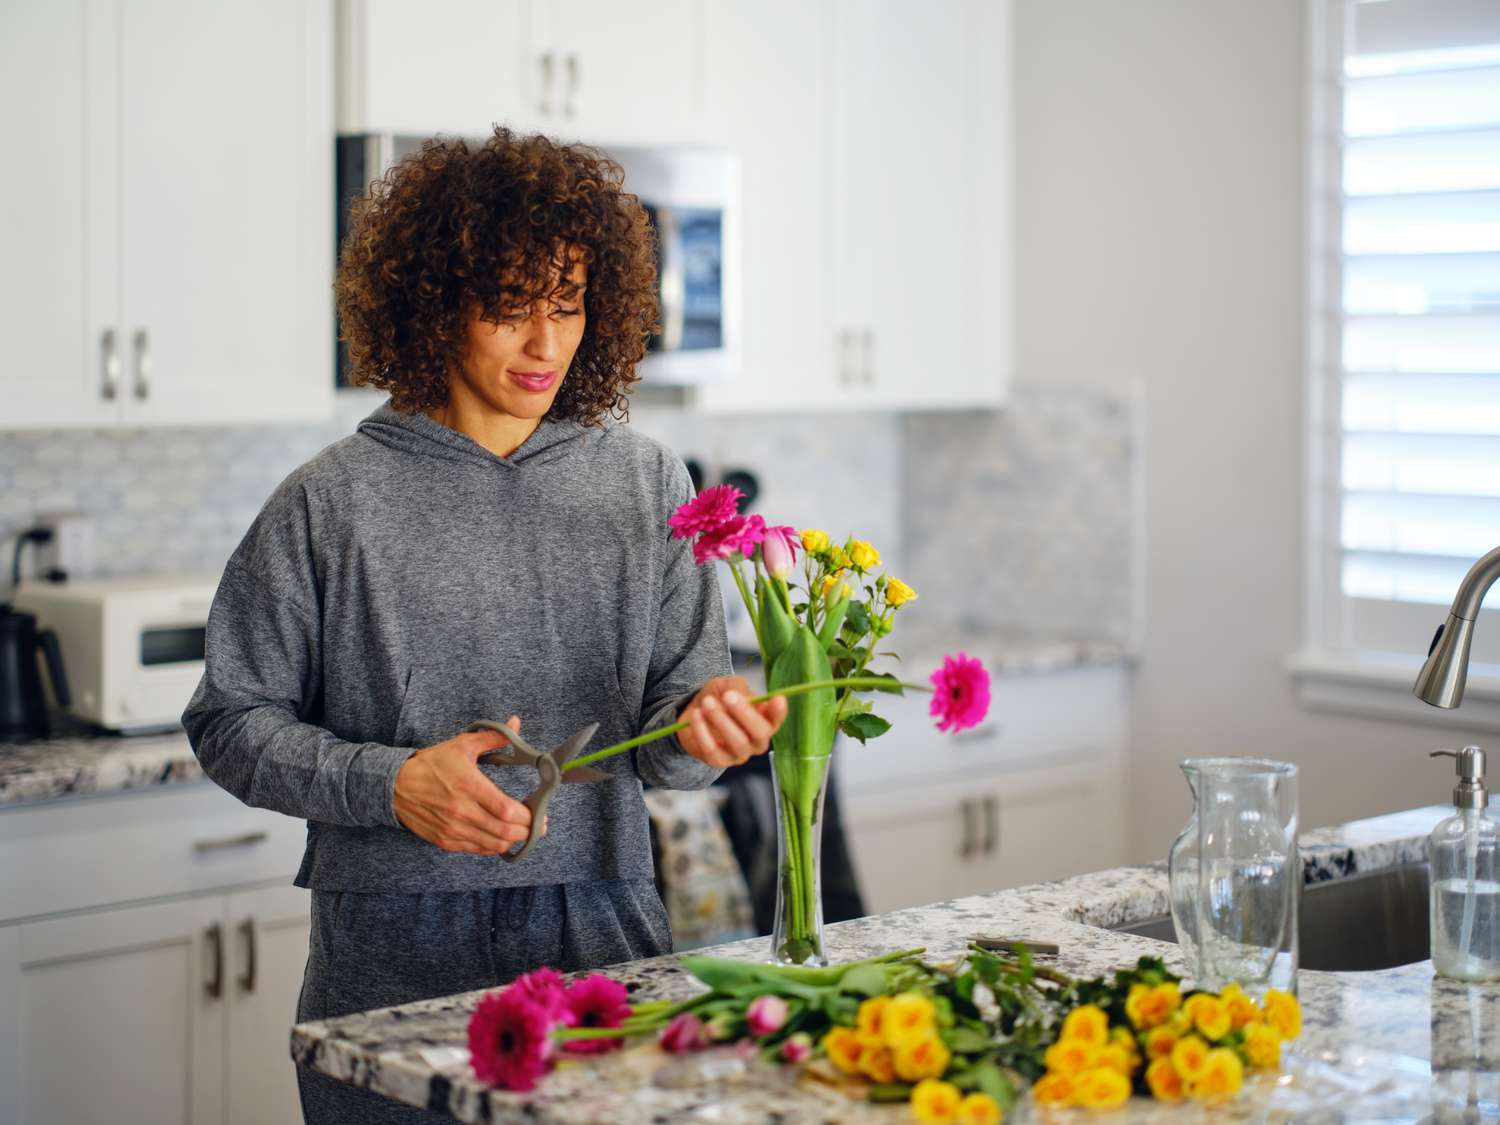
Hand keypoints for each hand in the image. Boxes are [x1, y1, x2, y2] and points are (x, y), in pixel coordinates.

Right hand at [393, 714, 542, 853]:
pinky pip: (478, 850)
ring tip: (525, 832)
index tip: (540, 812)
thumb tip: (516, 722)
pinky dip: (495, 847)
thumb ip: (493, 736)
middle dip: (528, 831)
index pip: (506, 809)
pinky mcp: (446, 841)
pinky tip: (503, 838)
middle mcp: (461, 811)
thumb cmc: (431, 764)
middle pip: (505, 831)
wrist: (395, 786)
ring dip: (514, 840)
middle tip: (539, 825)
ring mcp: (453, 829)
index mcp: (468, 785)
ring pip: (494, 844)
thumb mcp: (461, 745)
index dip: (528, 815)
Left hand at [677, 676, 787, 767]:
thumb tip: (741, 697)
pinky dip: (702, 731)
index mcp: (765, 720)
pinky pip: (713, 750)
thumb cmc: (719, 697)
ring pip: (738, 742)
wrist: (694, 711)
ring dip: (722, 720)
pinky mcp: (719, 761)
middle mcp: (757, 740)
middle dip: (745, 714)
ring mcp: (740, 754)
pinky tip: (696, 714)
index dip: (778, 711)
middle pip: (761, 733)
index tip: (777, 698)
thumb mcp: (728, 685)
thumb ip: (737, 688)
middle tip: (729, 697)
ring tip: (707, 702)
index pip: (777, 718)